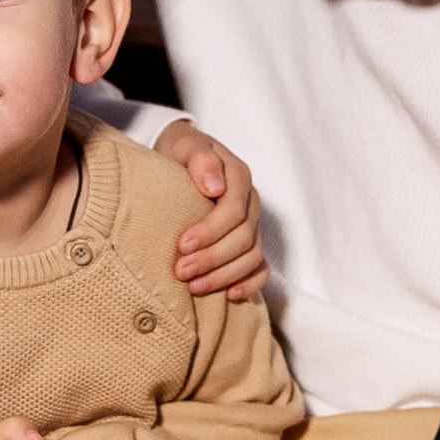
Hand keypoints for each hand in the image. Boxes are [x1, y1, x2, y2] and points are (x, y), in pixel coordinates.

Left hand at [153, 120, 264, 299]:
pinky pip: (260, 267)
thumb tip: (216, 187)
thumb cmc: (179, 150)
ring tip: (194, 287)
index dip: (211, 231)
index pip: (234, 210)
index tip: (182, 245)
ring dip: (225, 275)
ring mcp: (252, 223)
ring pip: (252, 256)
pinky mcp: (248, 241)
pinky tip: (230, 295)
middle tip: (181, 272)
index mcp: (238, 176)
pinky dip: (250, 283)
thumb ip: (200, 159)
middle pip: (244, 237)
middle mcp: (250, 202)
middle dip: (213, 258)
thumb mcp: (184, 144)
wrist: (179, 154)